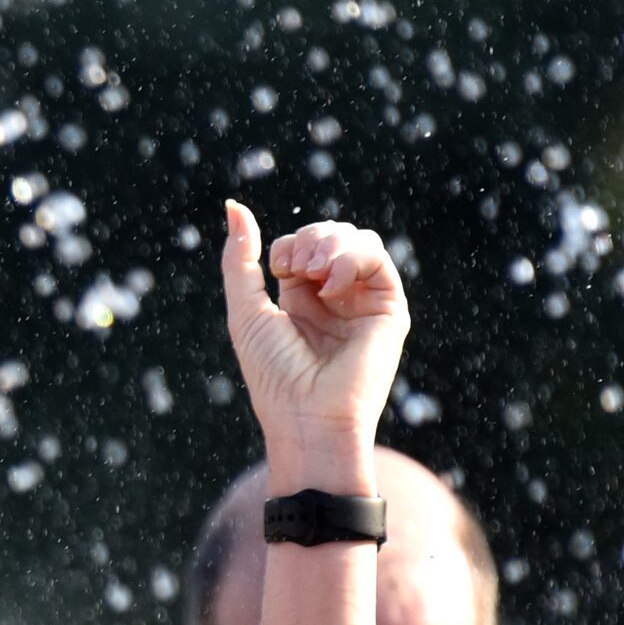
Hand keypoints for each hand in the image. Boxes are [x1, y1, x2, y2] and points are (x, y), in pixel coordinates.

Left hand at [217, 203, 408, 484]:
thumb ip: (240, 260)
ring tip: (314, 271)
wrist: (308, 417)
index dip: (287, 245)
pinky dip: (351, 258)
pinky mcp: (390, 309)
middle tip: (297, 268)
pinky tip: (332, 284)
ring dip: (331, 243)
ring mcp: (364, 303)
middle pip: (331, 236)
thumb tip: (234, 206)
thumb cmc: (274, 375)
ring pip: (358, 240)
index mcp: (303, 301)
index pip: (301, 245)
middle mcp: (337, 300)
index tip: (277, 272)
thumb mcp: (247, 310)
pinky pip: (377, 258)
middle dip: (310, 238)